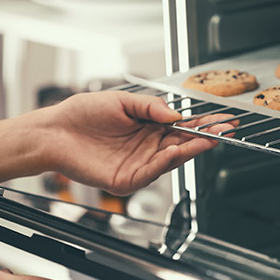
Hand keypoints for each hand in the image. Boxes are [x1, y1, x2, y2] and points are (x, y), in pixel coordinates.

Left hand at [46, 91, 235, 195]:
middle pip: (185, 143)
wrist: (53, 132)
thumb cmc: (82, 114)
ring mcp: (139, 164)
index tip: (223, 119)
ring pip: (173, 158)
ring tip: (208, 138)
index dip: (205, 123)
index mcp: (150, 127)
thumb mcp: (122, 100)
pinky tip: (178, 151)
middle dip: (207, 136)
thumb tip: (177, 114)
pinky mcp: (127, 179)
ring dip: (192, 148)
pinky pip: (152, 172)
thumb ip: (151, 107)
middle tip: (226, 130)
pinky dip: (167, 162)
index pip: (184, 126)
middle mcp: (148, 147)